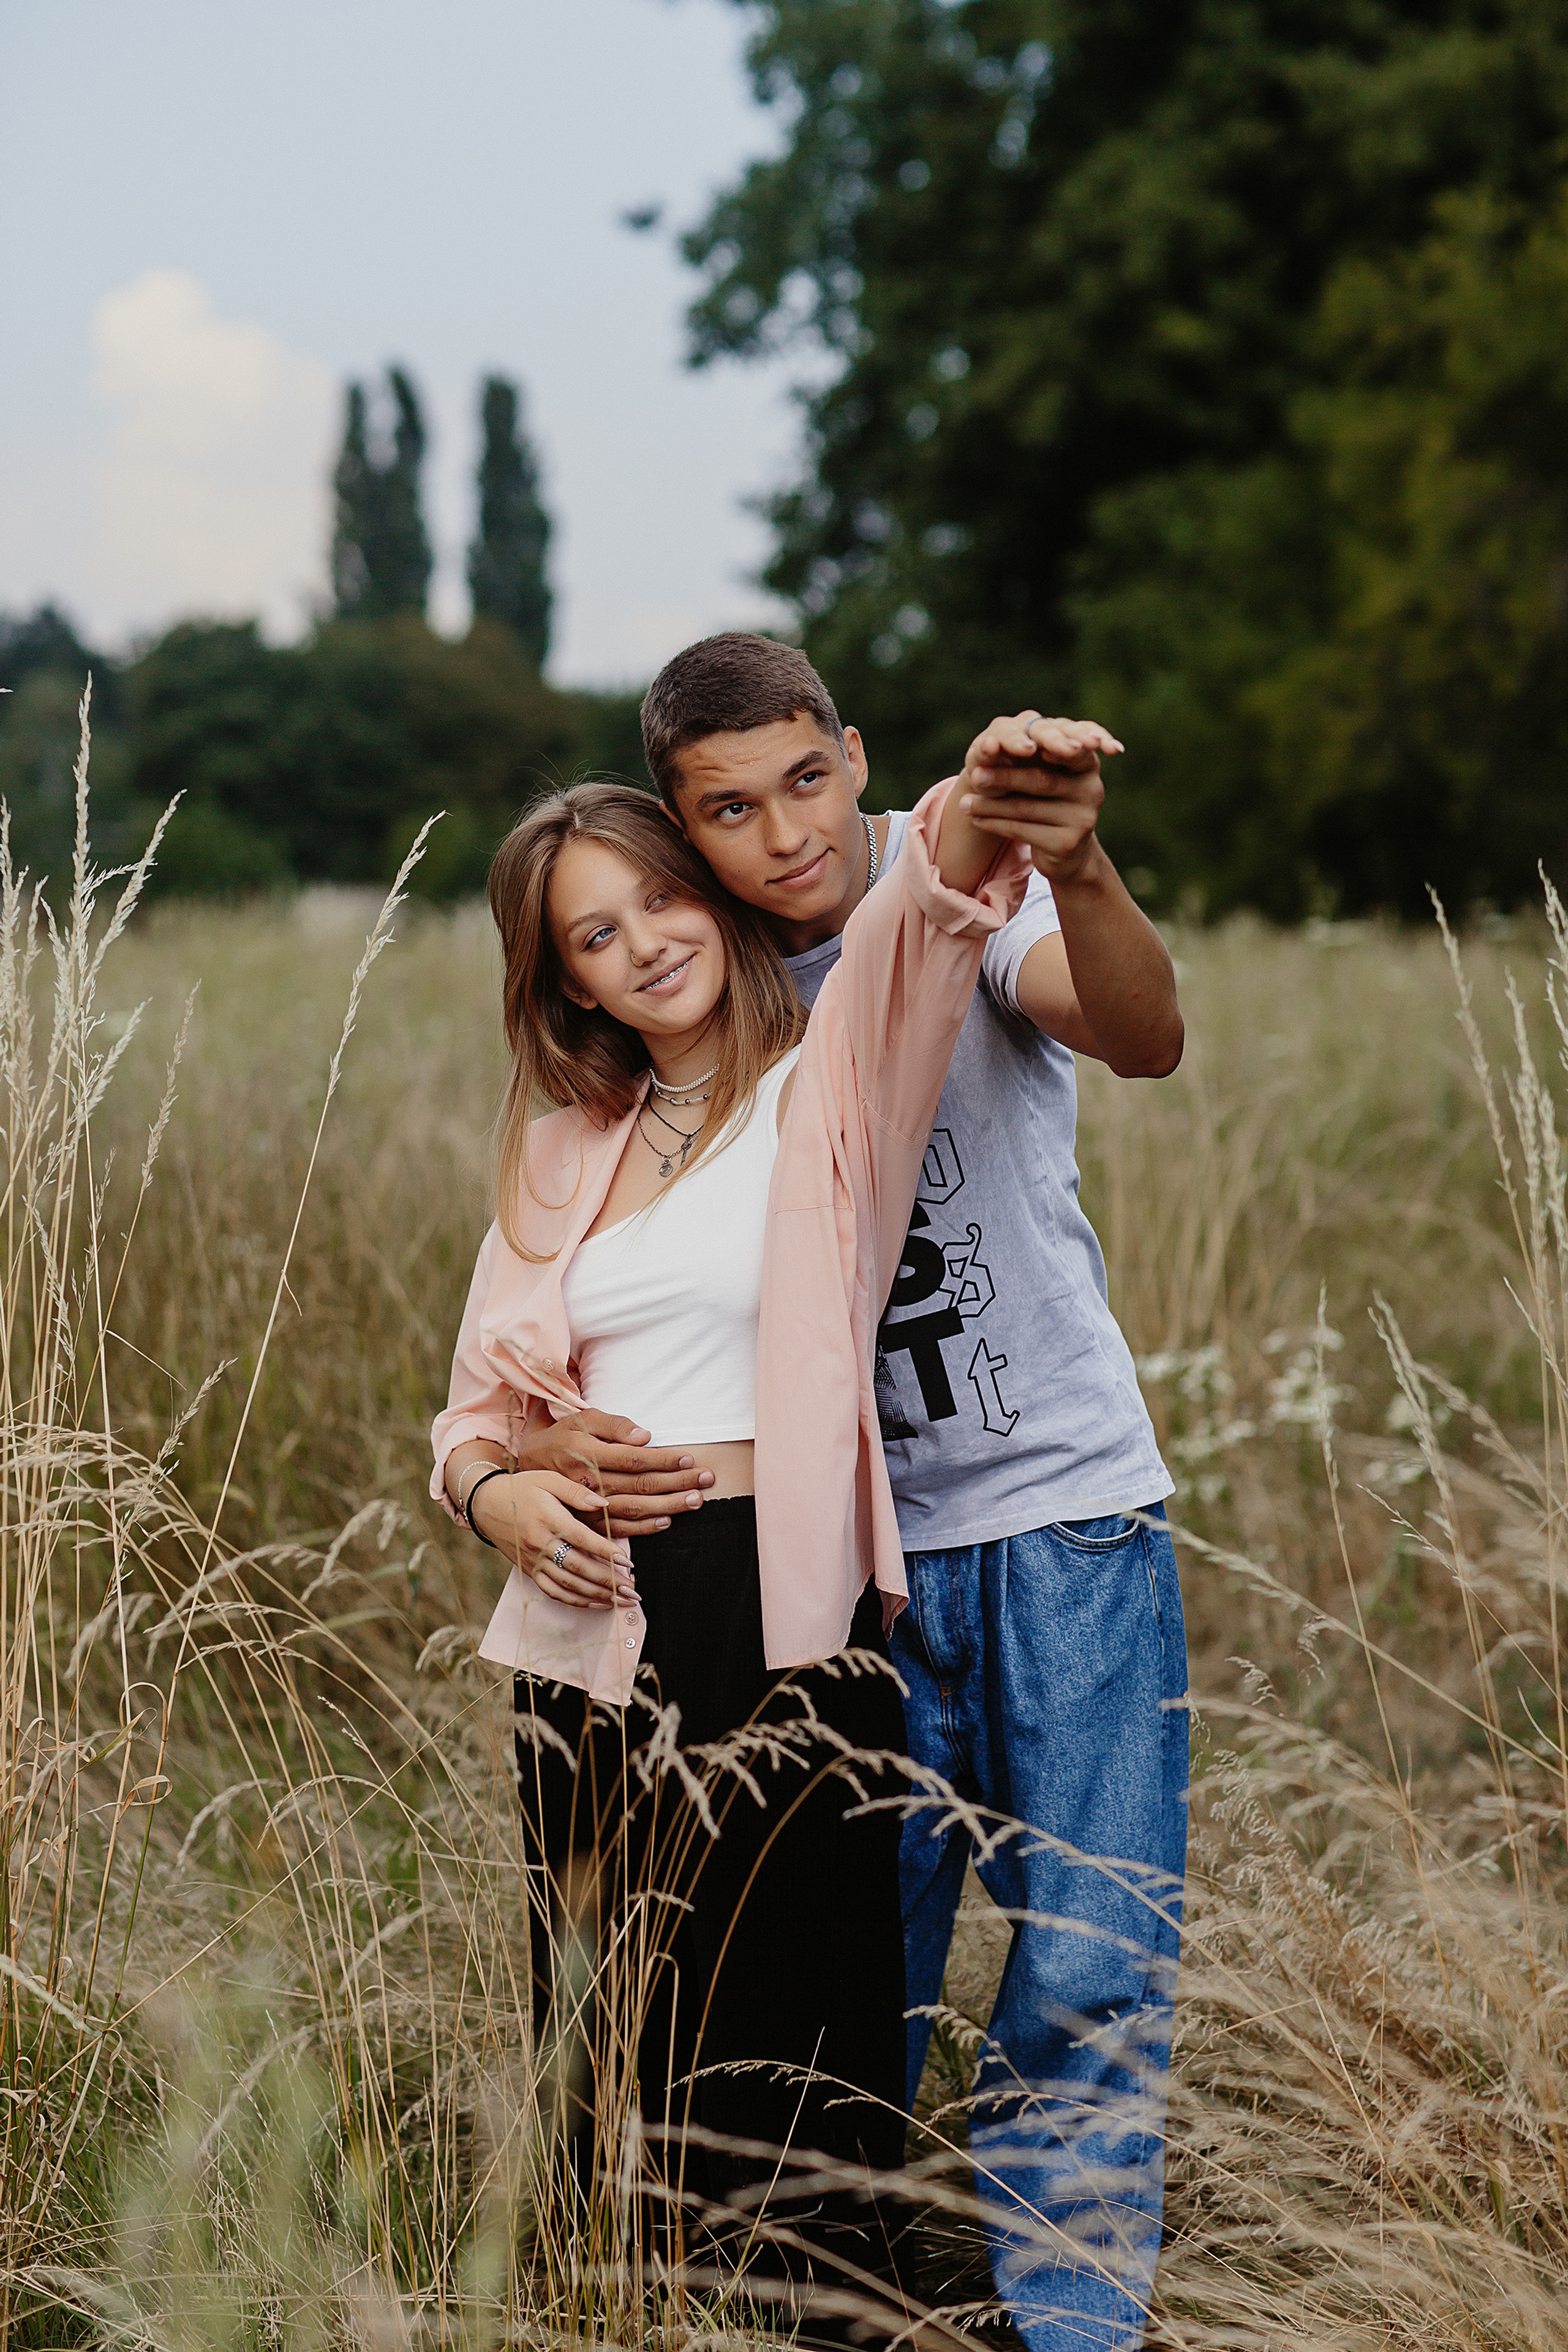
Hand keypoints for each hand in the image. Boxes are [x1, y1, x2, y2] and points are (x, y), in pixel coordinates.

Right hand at [469, 1470, 639, 1608]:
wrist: (486, 1503)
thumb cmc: (522, 1487)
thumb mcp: (548, 1479)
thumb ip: (576, 1491)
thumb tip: (603, 1504)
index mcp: (549, 1519)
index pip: (582, 1540)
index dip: (607, 1552)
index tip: (629, 1562)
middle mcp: (541, 1544)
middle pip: (579, 1568)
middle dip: (609, 1582)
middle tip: (633, 1590)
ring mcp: (534, 1561)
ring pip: (569, 1585)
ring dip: (598, 1596)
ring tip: (622, 1601)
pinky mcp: (529, 1571)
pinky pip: (553, 1592)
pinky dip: (576, 1601)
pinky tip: (597, 1604)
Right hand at [511, 1408, 713, 1536]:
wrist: (526, 1469)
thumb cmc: (561, 1438)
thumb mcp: (581, 1419)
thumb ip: (613, 1425)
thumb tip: (644, 1437)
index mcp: (588, 1455)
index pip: (633, 1460)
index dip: (663, 1460)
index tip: (689, 1458)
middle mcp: (588, 1484)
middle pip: (639, 1486)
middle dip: (677, 1483)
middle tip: (706, 1479)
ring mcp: (586, 1508)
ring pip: (634, 1509)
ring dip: (668, 1506)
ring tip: (695, 1501)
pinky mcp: (585, 1524)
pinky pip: (618, 1530)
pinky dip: (644, 1528)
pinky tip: (666, 1522)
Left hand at [959, 712, 1123, 885]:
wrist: (1066, 851)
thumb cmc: (1048, 800)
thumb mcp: (1046, 774)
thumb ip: (1030, 754)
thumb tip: (986, 744)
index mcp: (1088, 763)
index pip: (1066, 749)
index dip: (1042, 745)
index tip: (1018, 746)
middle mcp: (1092, 789)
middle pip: (1041, 780)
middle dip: (1003, 777)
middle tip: (973, 775)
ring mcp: (1083, 818)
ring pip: (1027, 808)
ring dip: (990, 805)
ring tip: (963, 803)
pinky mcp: (1068, 843)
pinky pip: (1022, 830)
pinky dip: (995, 824)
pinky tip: (976, 820)